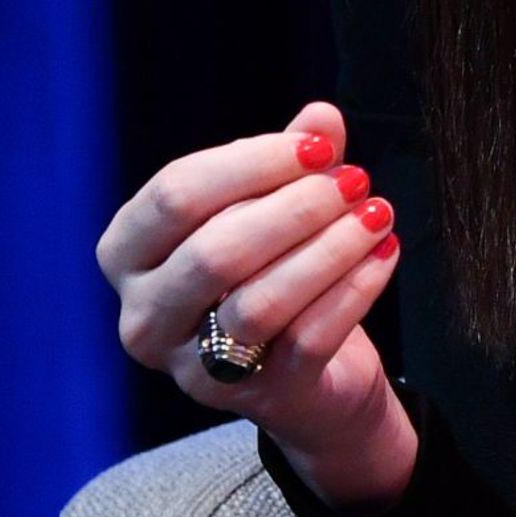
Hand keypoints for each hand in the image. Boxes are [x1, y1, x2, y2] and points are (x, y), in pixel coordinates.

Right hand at [96, 98, 416, 506]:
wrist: (310, 374)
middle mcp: (145, 318)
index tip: (317, 146)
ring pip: (259, 303)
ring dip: (329, 248)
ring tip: (377, 212)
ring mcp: (195, 370)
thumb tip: (321, 116)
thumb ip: (293, 158)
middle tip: (354, 180)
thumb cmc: (273, 267)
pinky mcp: (259, 399)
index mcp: (130, 253)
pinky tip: (385, 250)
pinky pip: (309, 338)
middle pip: (214, 253)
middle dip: (294, 207)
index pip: (176, 195)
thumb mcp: (276, 203)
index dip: (252, 162)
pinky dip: (355, 287)